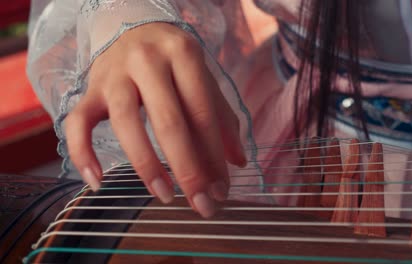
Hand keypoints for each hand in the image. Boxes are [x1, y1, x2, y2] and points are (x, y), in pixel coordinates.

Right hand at [65, 23, 246, 217]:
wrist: (130, 27)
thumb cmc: (173, 60)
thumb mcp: (202, 77)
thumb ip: (222, 117)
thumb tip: (239, 162)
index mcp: (183, 55)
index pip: (202, 112)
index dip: (214, 154)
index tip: (222, 188)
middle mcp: (147, 61)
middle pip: (168, 121)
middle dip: (188, 169)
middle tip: (201, 203)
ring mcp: (114, 75)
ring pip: (127, 124)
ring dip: (147, 166)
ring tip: (165, 196)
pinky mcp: (89, 89)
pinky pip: (78, 123)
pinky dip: (83, 153)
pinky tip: (97, 183)